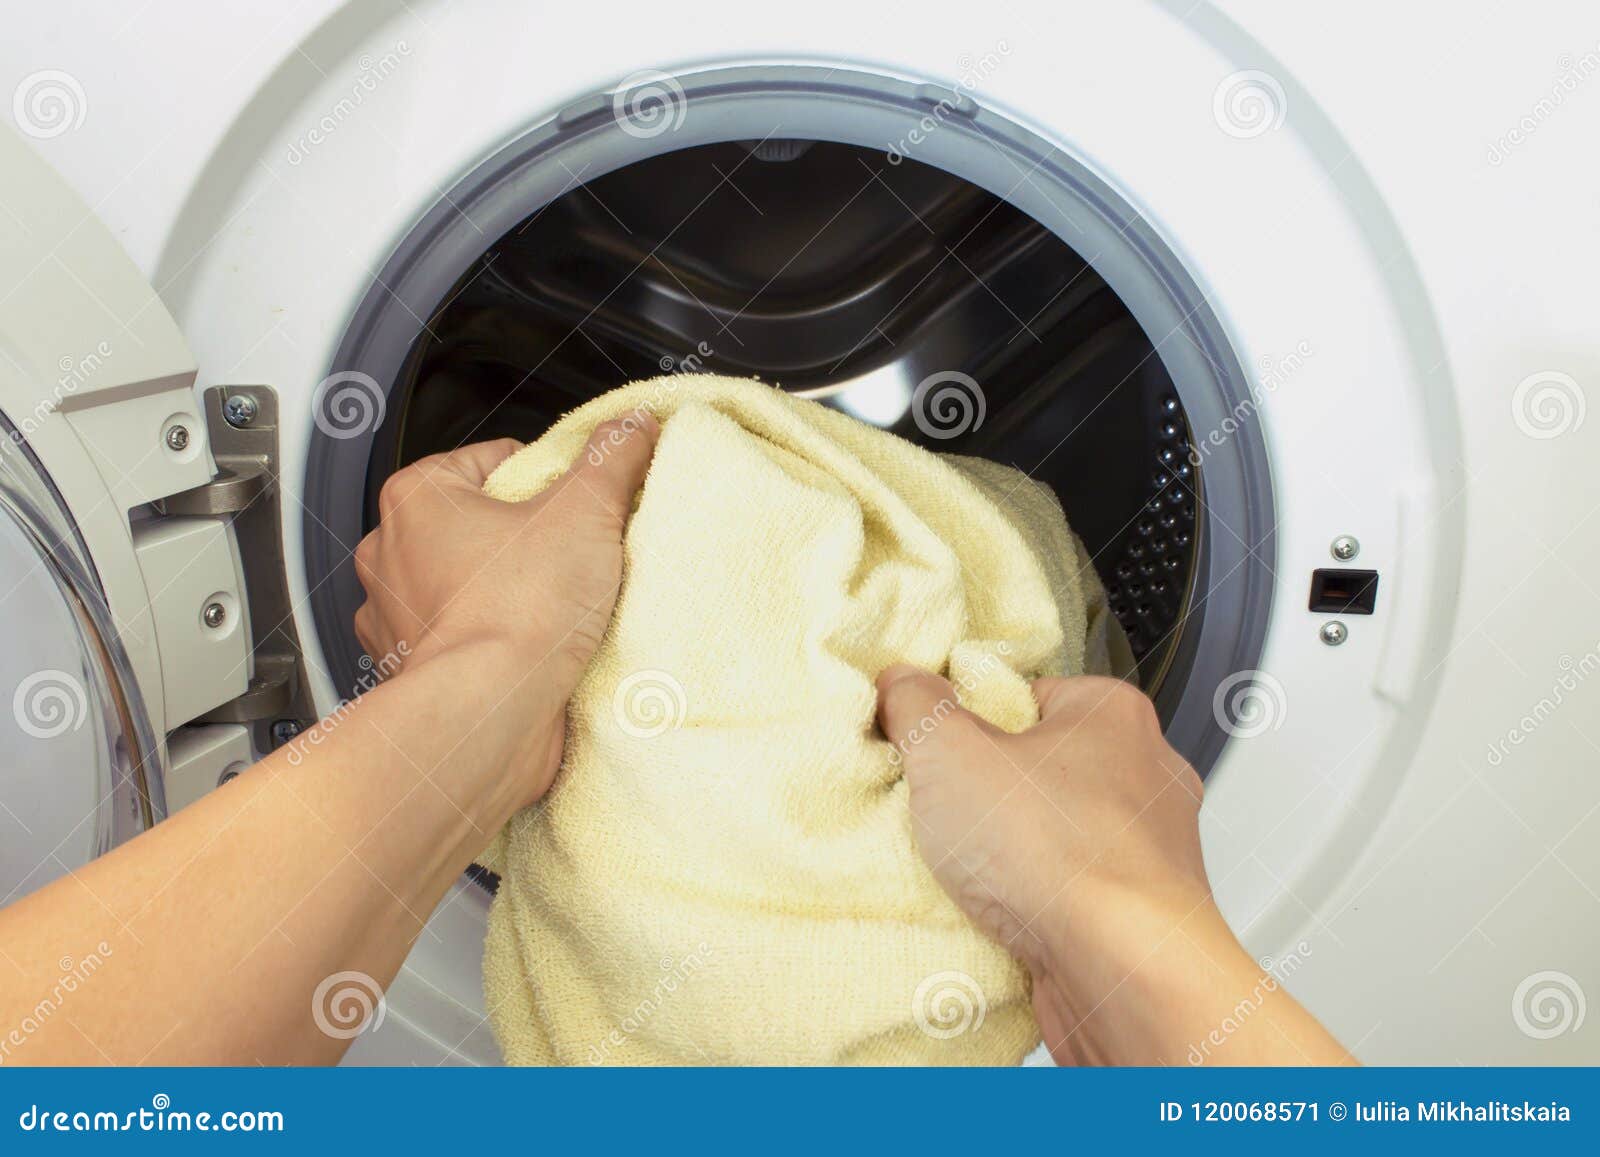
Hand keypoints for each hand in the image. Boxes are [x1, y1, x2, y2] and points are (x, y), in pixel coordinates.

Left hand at [353, 418, 657, 807]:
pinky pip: (457, 635)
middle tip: (569, 553)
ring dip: (505, 588)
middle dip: (525, 535)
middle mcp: (391, 551)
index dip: (549, 479)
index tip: (577, 504)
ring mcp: (393, 613)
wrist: (489, 713)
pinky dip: (489, 637)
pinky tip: (530, 645)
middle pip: (478, 520)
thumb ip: (611, 458)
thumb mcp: (586, 512)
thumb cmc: (516, 615)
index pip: (496, 459)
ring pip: (464, 580)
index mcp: (417, 496)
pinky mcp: (409, 668)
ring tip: (553, 604)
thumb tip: (631, 427)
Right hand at [876, 668, 1346, 1064]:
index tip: (931, 749)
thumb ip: (918, 706)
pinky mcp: (1141, 914)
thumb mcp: (952, 753)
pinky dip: (1033, 908)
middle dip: (984, 796)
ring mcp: (1149, 849)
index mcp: (1112, 713)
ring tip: (965, 877)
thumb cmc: (1061, 855)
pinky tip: (997, 921)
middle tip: (941, 816)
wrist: (1126, 974)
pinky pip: (1069, 896)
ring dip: (1006, 859)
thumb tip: (901, 685)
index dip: (967, 722)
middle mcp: (1145, 774)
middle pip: (1036, 769)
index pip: (1023, 696)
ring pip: (1053, 838)